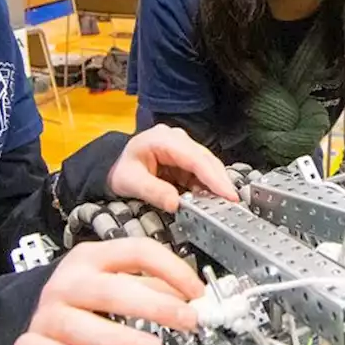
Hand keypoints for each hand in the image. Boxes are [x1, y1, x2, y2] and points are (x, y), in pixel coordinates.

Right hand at [13, 239, 201, 344]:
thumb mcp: (114, 279)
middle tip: (186, 320)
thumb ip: (151, 286)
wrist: (25, 313)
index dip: (172, 269)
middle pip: (113, 289)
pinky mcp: (31, 341)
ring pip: (81, 324)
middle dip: (155, 305)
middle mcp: (70, 281)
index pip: (137, 251)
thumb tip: (190, 298)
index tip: (196, 291)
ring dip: (120, 337)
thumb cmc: (79, 296)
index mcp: (94, 257)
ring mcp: (48, 312)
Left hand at [107, 124, 238, 212]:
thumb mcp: (130, 182)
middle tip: (232, 203)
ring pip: (207, 166)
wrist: (112, 166)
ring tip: (223, 205)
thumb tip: (175, 204)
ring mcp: (183, 147)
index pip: (195, 158)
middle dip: (220, 182)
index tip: (228, 194)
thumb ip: (153, 191)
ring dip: (215, 185)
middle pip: (206, 160)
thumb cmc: (120, 171)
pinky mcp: (185, 158)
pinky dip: (207, 186)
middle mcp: (177, 139)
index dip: (214, 177)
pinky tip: (210, 200)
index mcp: (163, 139)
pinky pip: (201, 172)